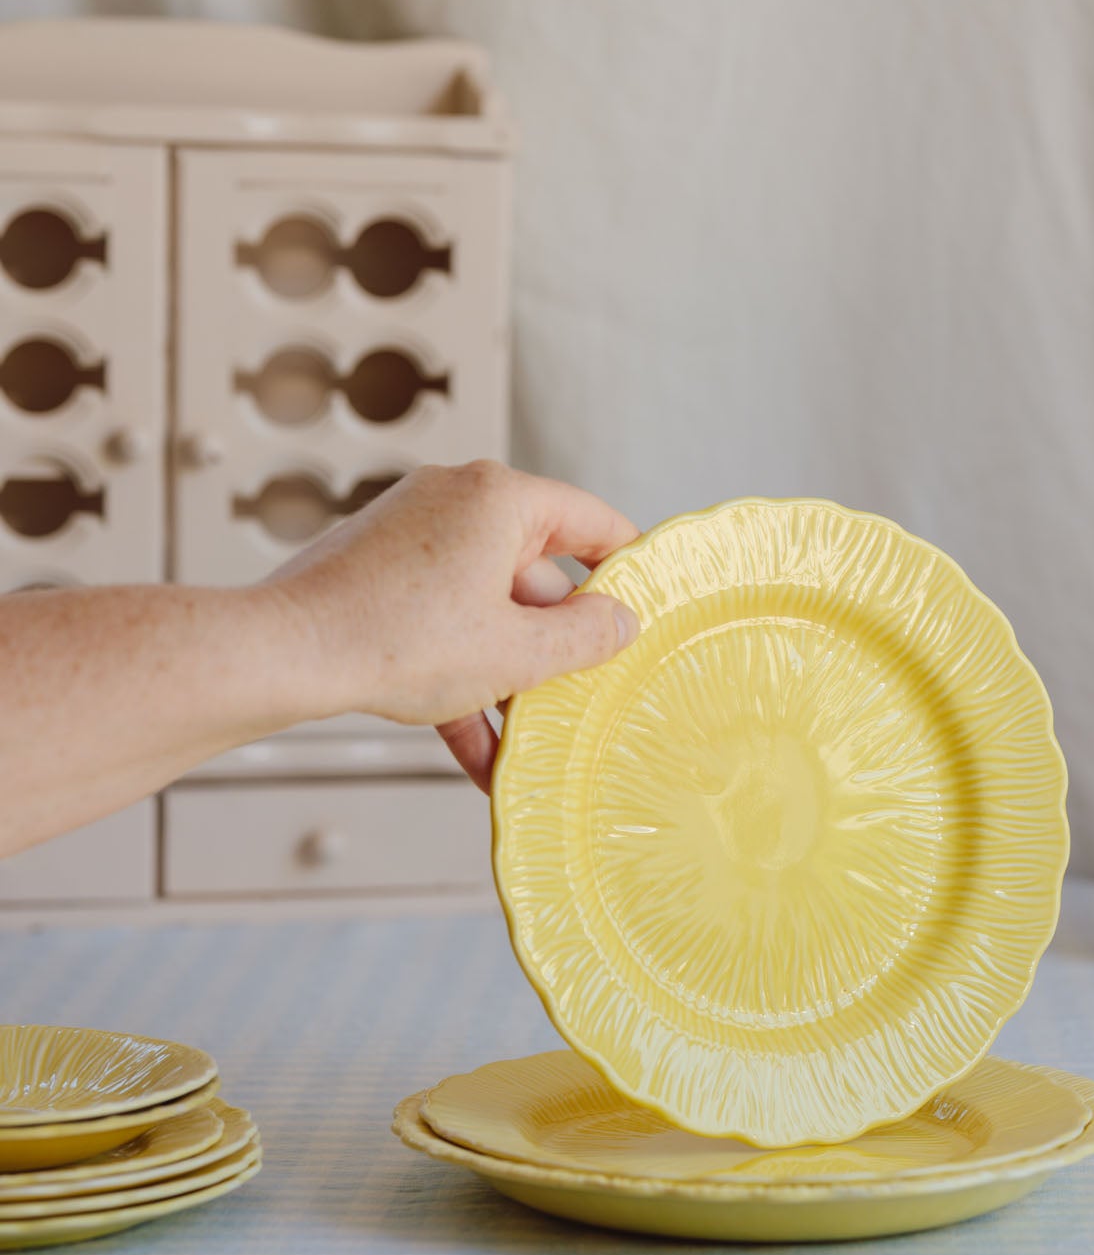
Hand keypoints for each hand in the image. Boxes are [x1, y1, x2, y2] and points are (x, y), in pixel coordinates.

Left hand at [265, 462, 639, 789]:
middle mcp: (456, 502)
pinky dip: (461, 677)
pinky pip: (440, 623)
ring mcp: (411, 536)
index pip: (591, 520)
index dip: (628, 568)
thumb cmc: (398, 639)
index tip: (650, 610)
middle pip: (535, 574)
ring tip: (529, 742)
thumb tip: (621, 623)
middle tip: (584, 696)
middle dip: (555, 646)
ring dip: (508, 677)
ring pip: (485, 608)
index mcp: (500, 498)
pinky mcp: (377, 574)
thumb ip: (583, 638)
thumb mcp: (515, 651)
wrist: (283, 654)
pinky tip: (479, 755)